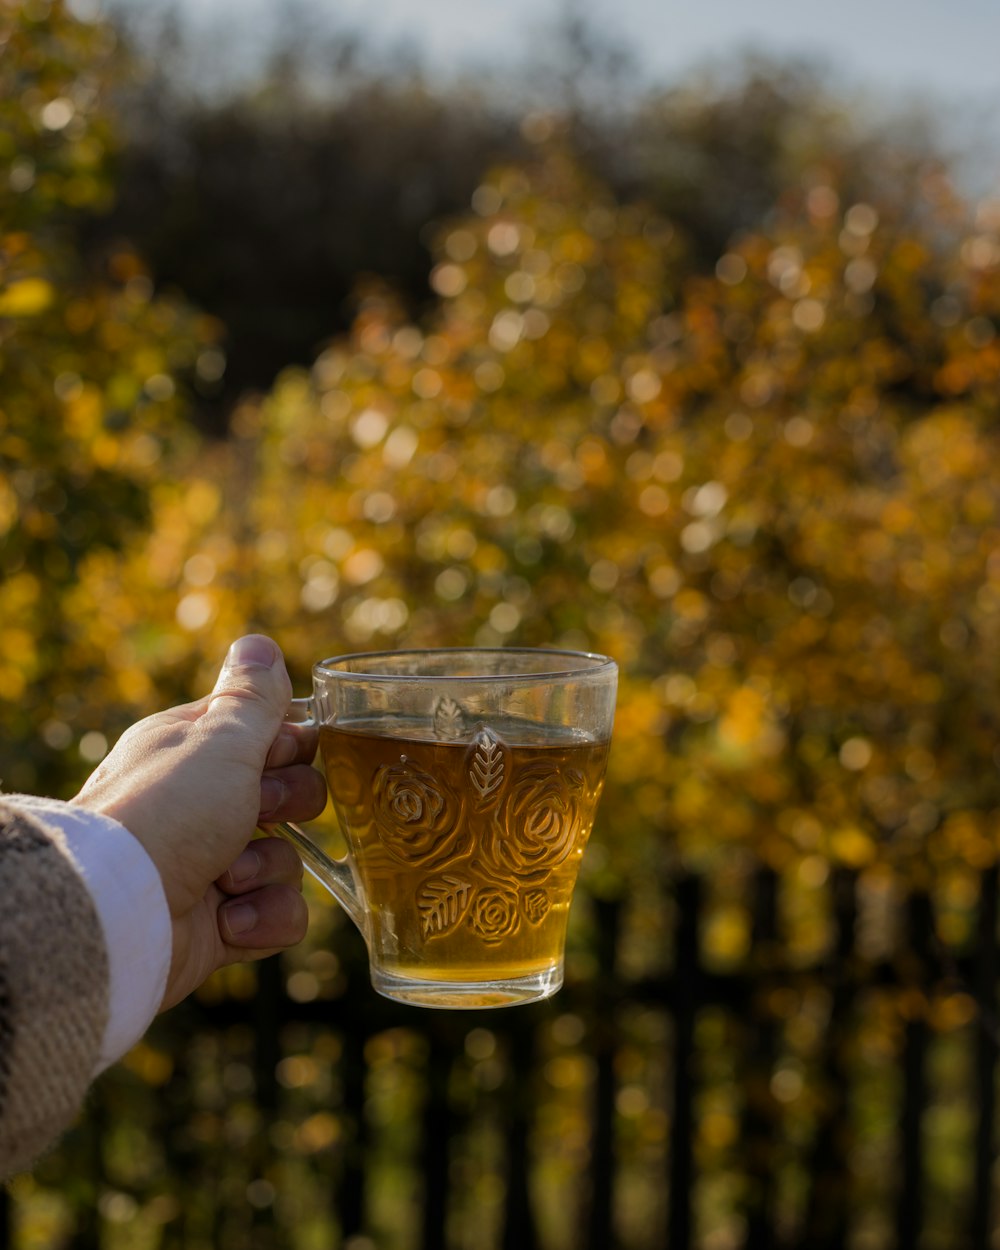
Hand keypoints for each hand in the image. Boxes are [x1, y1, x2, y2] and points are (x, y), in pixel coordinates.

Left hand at [74, 635, 327, 1009]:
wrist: (119, 913)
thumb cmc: (168, 812)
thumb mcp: (220, 740)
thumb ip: (253, 697)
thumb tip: (259, 644)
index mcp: (196, 753)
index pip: (270, 734)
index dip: (289, 743)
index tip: (280, 751)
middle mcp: (203, 807)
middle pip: (292, 795)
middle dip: (287, 804)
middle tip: (259, 810)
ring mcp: (214, 866)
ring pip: (288, 858)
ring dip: (266, 868)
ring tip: (225, 877)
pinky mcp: (223, 923)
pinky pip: (279, 914)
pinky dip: (262, 917)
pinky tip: (229, 918)